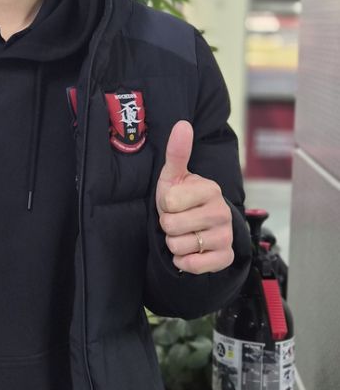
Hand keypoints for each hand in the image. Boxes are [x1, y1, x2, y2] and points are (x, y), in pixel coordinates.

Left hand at [155, 120, 233, 273]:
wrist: (201, 228)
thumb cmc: (184, 199)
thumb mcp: (175, 176)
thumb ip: (177, 152)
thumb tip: (183, 124)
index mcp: (209, 189)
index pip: (169, 202)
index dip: (164, 205)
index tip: (173, 203)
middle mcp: (221, 212)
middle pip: (171, 226)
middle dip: (168, 225)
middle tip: (178, 219)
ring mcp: (225, 236)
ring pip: (179, 247)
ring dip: (174, 244)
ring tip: (185, 233)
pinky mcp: (224, 257)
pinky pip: (193, 265)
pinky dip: (184, 261)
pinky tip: (190, 251)